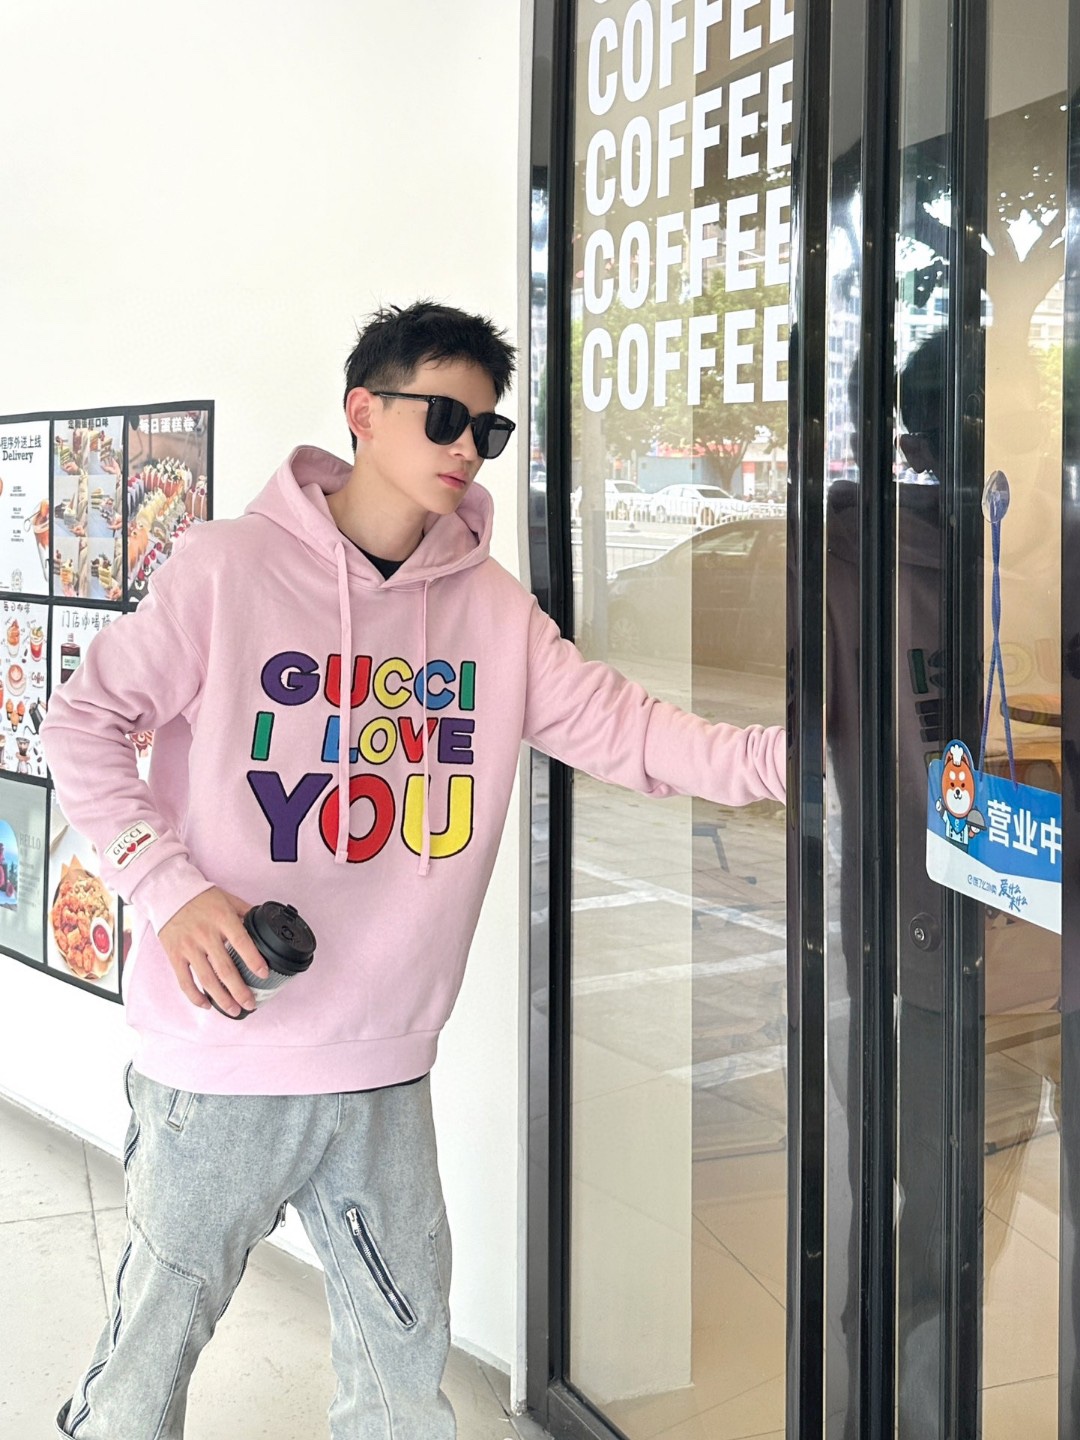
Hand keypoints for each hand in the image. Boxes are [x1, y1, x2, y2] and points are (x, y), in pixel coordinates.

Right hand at [158, 887, 267, 1015]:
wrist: (169, 893)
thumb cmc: (202, 897)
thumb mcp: (228, 899)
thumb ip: (246, 912)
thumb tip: (265, 925)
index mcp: (223, 919)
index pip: (241, 942)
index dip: (253, 960)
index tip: (263, 974)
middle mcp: (206, 935)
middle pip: (225, 968)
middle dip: (239, 990)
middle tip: (251, 1004)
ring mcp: (189, 946)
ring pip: (206, 979)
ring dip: (221, 998)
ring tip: (234, 1010)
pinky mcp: (175, 955)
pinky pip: (185, 980)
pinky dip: (195, 996)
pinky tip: (206, 1004)